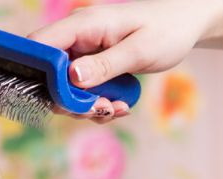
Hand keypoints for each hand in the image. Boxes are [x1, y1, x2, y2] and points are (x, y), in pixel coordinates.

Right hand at [28, 0, 222, 121]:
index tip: (60, 99)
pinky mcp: (90, 65)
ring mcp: (82, 52)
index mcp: (83, 25)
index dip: (37, 74)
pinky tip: (118, 105)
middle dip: (69, 100)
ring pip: (64, 88)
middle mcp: (76, 37)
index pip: (40, 46)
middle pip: (48, 74)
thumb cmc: (168, 30)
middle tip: (100, 109)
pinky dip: (96, 103)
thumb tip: (72, 78)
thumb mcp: (140, 50)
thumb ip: (105, 65)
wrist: (185, 25)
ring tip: (116, 108)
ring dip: (86, 106)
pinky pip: (81, 91)